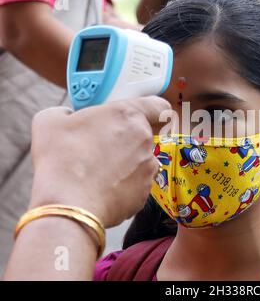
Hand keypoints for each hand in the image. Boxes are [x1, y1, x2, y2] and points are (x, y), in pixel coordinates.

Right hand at [29, 96, 170, 227]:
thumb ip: (65, 112)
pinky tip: (103, 188)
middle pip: (144, 134)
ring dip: (126, 162)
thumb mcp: (50, 122)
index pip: (158, 105)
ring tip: (99, 171)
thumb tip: (67, 117)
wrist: (69, 204)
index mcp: (127, 115)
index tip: (147, 115)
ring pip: (141, 159)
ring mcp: (147, 166)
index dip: (154, 110)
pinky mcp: (145, 191)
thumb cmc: (62, 160)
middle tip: (102, 145)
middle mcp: (144, 139)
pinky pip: (137, 183)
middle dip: (126, 138)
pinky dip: (124, 184)